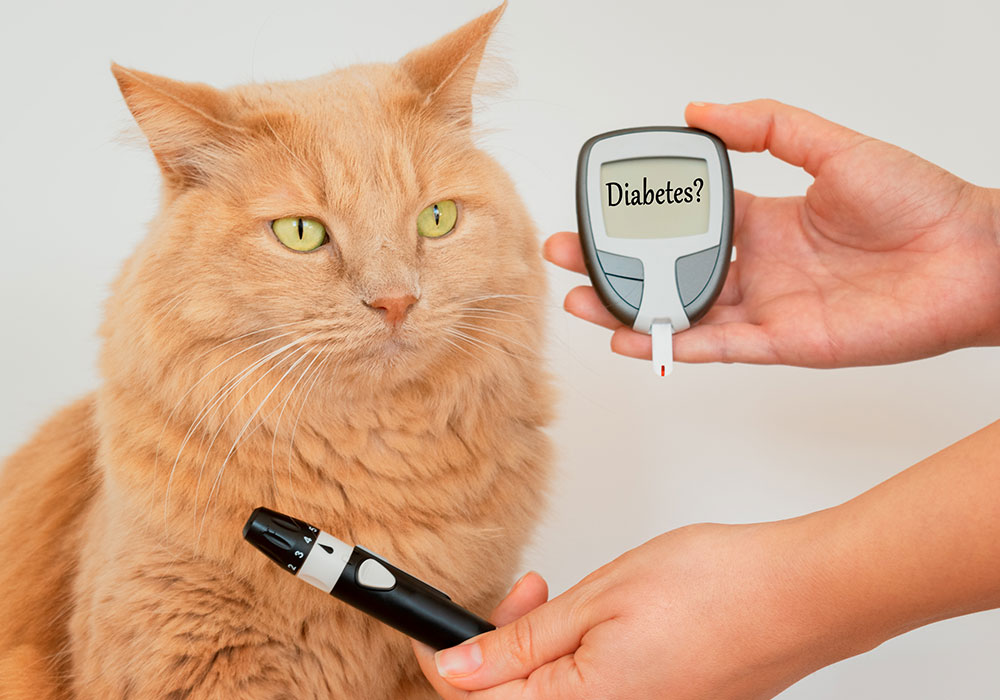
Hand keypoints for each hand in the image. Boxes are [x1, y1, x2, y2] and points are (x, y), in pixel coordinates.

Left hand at [412, 522, 848, 699]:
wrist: (802, 595)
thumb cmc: (718, 591)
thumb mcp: (600, 600)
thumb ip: (520, 645)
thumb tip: (457, 669)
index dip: (443, 662)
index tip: (433, 626)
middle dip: (497, 649)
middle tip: (525, 595)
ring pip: (550, 696)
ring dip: (538, 651)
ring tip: (562, 598)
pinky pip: (590, 695)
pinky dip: (575, 661)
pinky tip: (596, 623)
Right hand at [547, 99, 999, 366]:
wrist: (970, 259)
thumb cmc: (919, 201)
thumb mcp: (834, 146)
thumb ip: (768, 127)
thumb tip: (700, 109)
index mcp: (767, 218)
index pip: (688, 219)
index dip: (643, 218)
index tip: (602, 210)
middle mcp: (759, 264)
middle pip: (669, 269)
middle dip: (614, 266)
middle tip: (567, 256)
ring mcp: (766, 305)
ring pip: (681, 311)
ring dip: (628, 308)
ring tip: (579, 299)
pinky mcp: (781, 342)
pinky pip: (713, 345)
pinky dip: (670, 343)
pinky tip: (629, 336)